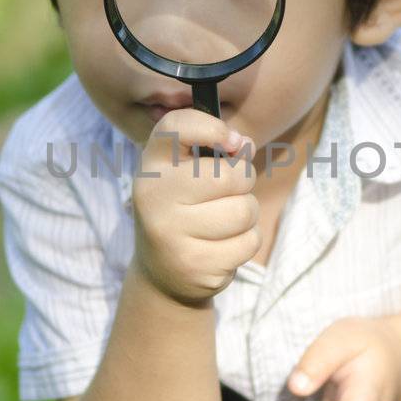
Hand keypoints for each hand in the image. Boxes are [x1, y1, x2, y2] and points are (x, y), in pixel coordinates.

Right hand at [132, 108, 258, 306]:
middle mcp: (154, 196)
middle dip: (244, 182)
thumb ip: (217, 151)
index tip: (232, 142)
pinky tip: (222, 248)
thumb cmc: (185, 210)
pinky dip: (246, 242)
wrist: (162, 273)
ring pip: (244, 211)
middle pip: (230, 176)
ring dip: (247, 216)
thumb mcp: (189, 174)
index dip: (213, 128)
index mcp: (152, 166)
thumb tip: (245, 144)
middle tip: (229, 193)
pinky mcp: (195, 265)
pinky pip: (249, 242)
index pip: (177, 126)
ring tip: (224, 223)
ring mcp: (171, 233)